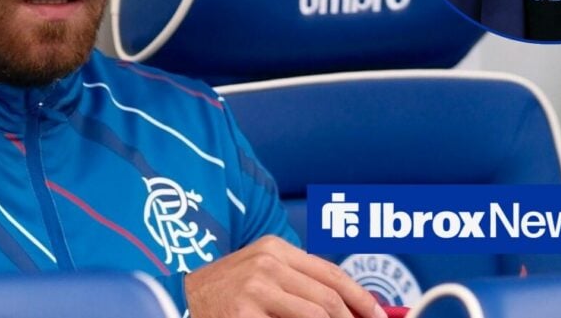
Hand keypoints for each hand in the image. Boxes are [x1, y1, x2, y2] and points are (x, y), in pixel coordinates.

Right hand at [184, 235, 385, 317]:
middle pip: (328, 299)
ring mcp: (253, 288)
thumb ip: (302, 285)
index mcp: (274, 248)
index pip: (332, 274)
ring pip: (315, 316)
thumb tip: (354, 308)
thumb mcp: (263, 276)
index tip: (380, 317)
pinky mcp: (243, 313)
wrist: (180, 300)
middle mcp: (266, 263)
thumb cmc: (227, 293)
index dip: (361, 299)